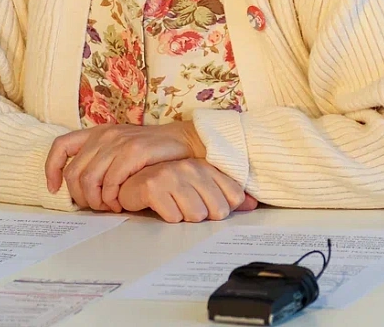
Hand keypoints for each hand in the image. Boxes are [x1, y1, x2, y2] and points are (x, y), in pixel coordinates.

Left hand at [45, 122, 206, 211]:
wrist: (183, 142)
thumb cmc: (151, 153)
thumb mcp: (120, 151)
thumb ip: (100, 162)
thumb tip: (78, 188)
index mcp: (96, 133)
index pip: (61, 146)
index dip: (52, 169)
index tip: (54, 189)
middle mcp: (104, 135)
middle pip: (74, 173)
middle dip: (80, 197)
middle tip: (96, 207)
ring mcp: (118, 142)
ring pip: (89, 180)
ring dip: (97, 201)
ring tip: (110, 206)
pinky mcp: (134, 151)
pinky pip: (111, 181)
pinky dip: (113, 198)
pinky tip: (121, 203)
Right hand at [118, 159, 258, 222]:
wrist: (130, 182)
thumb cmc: (167, 187)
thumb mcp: (199, 188)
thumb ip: (227, 195)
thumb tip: (253, 205)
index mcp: (206, 166)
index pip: (234, 197)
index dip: (223, 209)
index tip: (209, 207)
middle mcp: (191, 168)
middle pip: (218, 210)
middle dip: (204, 216)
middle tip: (188, 208)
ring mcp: (171, 175)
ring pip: (197, 215)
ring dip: (186, 218)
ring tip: (175, 208)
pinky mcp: (153, 187)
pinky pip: (174, 217)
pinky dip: (169, 217)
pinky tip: (162, 208)